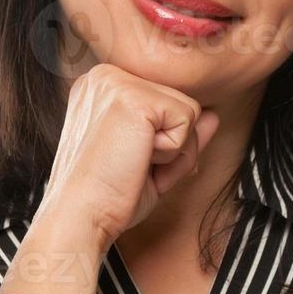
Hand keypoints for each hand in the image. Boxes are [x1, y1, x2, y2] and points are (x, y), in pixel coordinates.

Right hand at [35, 62, 221, 243]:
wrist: (79, 217)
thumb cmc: (107, 195)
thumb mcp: (150, 159)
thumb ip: (179, 133)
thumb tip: (213, 116)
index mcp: (102, 87)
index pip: (165, 103)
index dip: (162, 143)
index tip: (127, 162)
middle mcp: (105, 76)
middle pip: (181, 103)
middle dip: (172, 146)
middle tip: (131, 166)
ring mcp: (117, 82)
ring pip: (190, 111)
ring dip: (173, 149)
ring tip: (132, 162)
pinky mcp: (133, 98)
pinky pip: (188, 119)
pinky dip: (173, 151)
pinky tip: (136, 159)